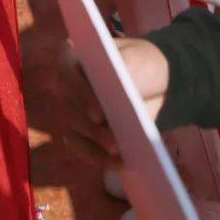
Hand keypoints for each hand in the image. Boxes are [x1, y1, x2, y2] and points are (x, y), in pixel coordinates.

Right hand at [60, 38, 169, 168]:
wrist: (152, 82)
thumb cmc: (141, 63)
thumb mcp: (136, 59)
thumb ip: (123, 69)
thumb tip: (113, 96)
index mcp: (74, 56)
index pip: (66, 71)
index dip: (80, 93)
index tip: (100, 113)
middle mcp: (67, 83)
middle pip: (70, 107)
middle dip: (92, 128)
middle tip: (114, 142)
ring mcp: (74, 109)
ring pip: (76, 131)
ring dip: (96, 145)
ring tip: (119, 154)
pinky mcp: (84, 132)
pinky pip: (82, 148)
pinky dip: (99, 158)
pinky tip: (119, 164)